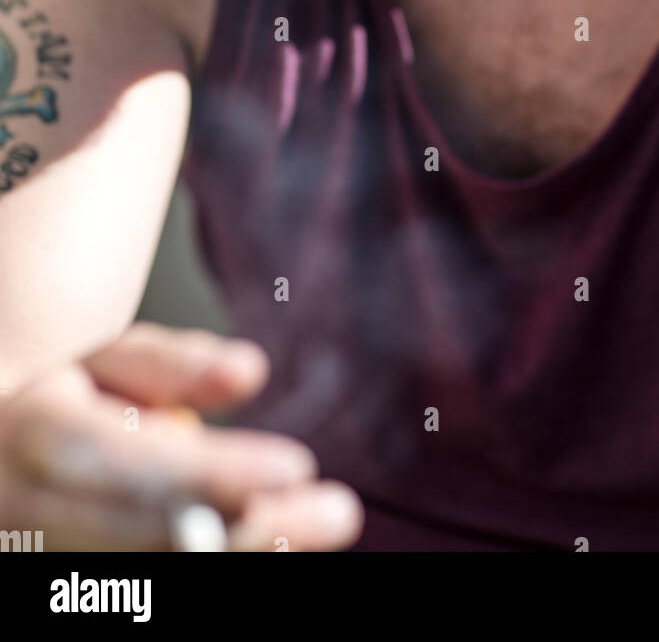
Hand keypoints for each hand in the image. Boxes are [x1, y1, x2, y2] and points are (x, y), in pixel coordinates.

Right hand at [0, 322, 363, 551]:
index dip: (208, 473)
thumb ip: (170, 364)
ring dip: (244, 558)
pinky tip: (275, 546)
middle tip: (334, 510)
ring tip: (319, 523)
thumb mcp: (100, 359)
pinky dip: (222, 565)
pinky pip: (144, 592)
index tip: (295, 464)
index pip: (121, 463)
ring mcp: (39, 561)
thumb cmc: (57, 396)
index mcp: (29, 433)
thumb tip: (249, 372)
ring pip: (147, 580)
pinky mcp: (65, 584)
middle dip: (245, 532)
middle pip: (140, 540)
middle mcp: (24, 511)